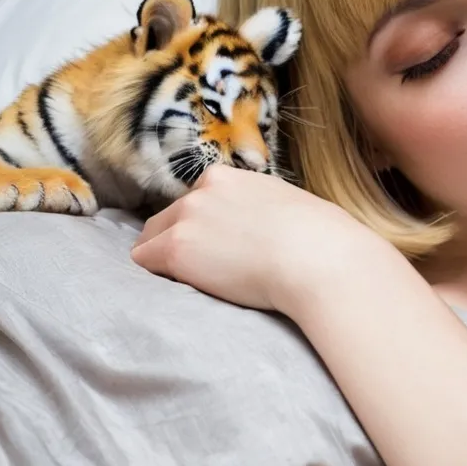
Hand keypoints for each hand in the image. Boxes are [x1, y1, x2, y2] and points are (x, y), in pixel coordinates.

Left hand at [130, 164, 376, 311]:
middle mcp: (202, 191)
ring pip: (150, 239)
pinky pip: (146, 262)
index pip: (197, 199)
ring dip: (166, 259)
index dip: (204, 225)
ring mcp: (187, 218)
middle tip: (204, 269)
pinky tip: (186, 288)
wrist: (318, 258)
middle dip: (179, 240)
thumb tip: (268, 229)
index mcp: (229, 177)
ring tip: (196, 282)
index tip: (218, 244)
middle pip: (168, 217)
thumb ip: (262, 210)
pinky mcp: (177, 250)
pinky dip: (159, 277)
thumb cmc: (320, 239)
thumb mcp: (289, 206)